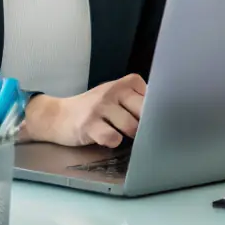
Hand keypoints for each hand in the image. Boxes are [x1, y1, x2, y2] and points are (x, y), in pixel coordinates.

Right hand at [22, 74, 146, 147]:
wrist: (59, 115)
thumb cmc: (95, 109)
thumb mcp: (117, 98)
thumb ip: (138, 103)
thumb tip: (164, 117)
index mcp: (126, 83)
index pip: (153, 98)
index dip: (155, 113)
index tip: (151, 119)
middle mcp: (114, 90)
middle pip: (145, 112)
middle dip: (145, 126)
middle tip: (136, 131)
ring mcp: (101, 106)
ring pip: (131, 126)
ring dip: (128, 135)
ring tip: (118, 132)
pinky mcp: (89, 124)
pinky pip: (112, 138)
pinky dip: (113, 142)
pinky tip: (106, 138)